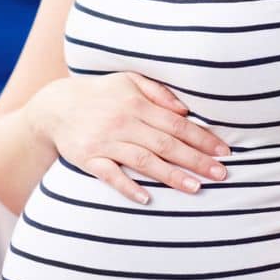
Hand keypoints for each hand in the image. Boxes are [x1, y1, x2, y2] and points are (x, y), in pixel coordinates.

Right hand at [33, 71, 229, 203]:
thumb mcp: (129, 81)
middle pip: (166, 144)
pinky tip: (146, 198)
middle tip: (221, 174)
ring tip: (196, 188)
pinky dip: (128, 187)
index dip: (202, 138)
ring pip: (143, 161)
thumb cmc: (101, 94)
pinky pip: (110, 175)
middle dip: (196, 160)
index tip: (223, 151)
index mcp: (136, 103)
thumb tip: (185, 110)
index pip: (177, 124)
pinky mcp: (88, 159)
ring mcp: (105, 142)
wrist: (56, 106)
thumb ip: (158, 92)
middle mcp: (123, 122)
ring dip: (171, 175)